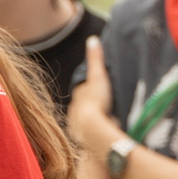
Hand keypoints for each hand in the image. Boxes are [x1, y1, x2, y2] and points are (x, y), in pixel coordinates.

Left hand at [69, 39, 124, 160]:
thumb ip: (96, 59)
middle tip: (103, 105)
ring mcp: (77, 125)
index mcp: (79, 95)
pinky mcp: (82, 139)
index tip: (99, 88)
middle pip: (82, 105)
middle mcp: (74, 110)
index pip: (83, 89)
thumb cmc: (97, 101)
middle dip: (90, 105)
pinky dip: (92, 133)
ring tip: (103, 121)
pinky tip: (99, 135)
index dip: (90, 88)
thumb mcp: (98, 77)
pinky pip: (86, 135)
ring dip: (91, 120)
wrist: (92, 128)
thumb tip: (92, 39)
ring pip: (82, 120)